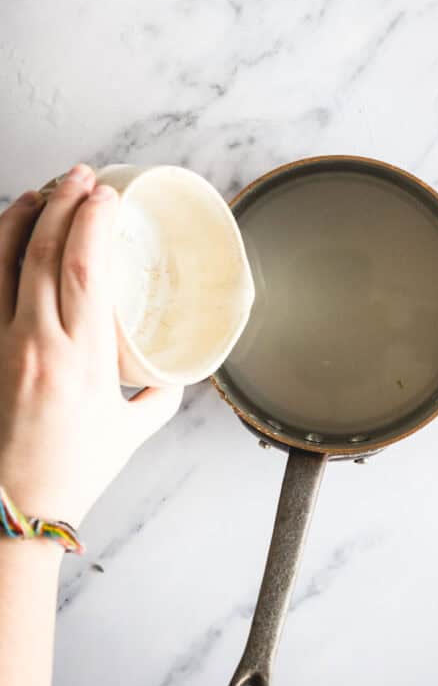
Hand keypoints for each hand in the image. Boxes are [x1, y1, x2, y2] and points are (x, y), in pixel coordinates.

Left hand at [0, 165, 182, 528]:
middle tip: (81, 175)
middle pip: (43, 252)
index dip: (94, 221)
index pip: (85, 269)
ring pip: (2, 262)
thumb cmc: (72, 473)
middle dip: (63, 202)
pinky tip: (5, 231)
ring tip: (43, 189)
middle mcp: (36, 343)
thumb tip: (173, 372)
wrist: (12, 509)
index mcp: (81, 358)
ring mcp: (0, 344)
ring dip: (22, 216)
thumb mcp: (130, 431)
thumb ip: (158, 395)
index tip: (108, 195)